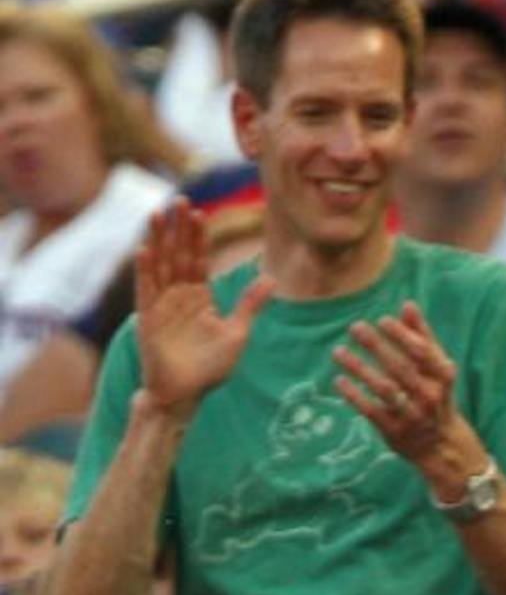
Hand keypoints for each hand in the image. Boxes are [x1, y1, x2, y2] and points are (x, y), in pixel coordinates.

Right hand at [135, 201, 272, 416]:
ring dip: (158, 240)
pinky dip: (145, 271)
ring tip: (158, 214)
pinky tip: (145, 250)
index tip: (202, 213)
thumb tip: (271, 279)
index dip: (199, 237)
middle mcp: (179, 295)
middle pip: (178, 254)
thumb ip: (250, 305)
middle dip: (179, 228)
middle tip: (181, 200)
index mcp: (200, 296)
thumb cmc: (211, 368)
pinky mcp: (147, 317)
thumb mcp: (237, 333)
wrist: (186, 394)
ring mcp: (161, 304)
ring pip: (160, 264)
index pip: (199, 259)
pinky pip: (145, 290)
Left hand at [333, 302, 459, 465]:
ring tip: (338, 352)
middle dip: (377, 347)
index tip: (382, 320)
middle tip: (356, 327)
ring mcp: (412, 417)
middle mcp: (430, 398)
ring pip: (385, 390)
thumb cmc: (435, 396)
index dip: (402, 336)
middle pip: (401, 369)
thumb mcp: (436, 369)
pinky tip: (339, 381)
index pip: (422, 353)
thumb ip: (423, 337)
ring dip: (360, 369)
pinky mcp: (395, 433)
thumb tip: (407, 305)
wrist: (442, 446)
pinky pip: (371, 411)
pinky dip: (355, 396)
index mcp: (442, 379)